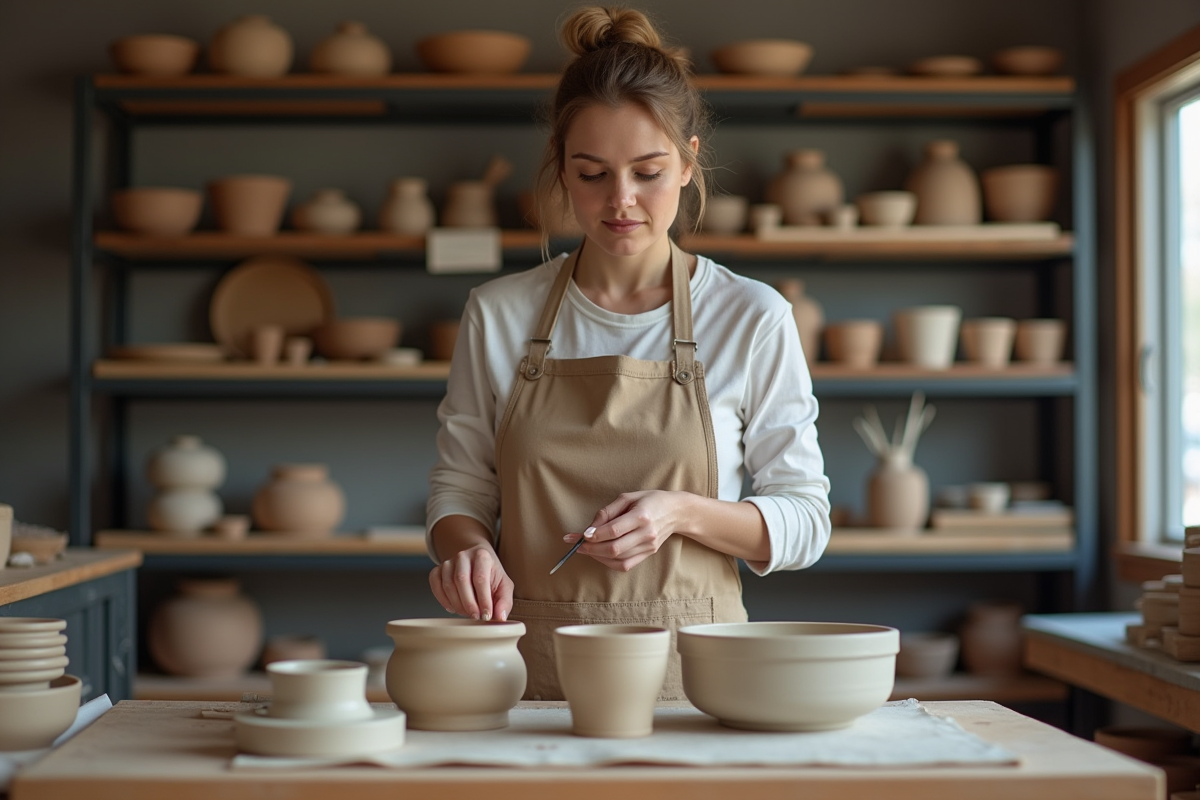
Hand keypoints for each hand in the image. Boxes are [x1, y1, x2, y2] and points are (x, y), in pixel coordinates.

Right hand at [428, 544, 513, 621]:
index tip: (486, 615)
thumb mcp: (504, 586)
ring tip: (467, 613)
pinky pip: (435, 585)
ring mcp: (449, 562)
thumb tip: (500, 618)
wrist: (477, 563)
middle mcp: (463, 556)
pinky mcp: (438, 570)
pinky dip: (443, 600)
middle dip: (469, 603)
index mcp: (482, 556)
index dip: (483, 599)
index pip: (480, 578)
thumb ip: (504, 602)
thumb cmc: (491, 576)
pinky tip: (453, 608)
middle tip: (475, 617)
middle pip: (461, 580)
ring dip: (457, 604)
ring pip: (448, 584)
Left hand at [563, 490, 690, 572]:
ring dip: (598, 556)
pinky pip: (626, 565)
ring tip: (586, 549)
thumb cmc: (649, 500)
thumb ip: (607, 512)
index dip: (595, 535)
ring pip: (618, 559)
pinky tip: (600, 555)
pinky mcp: (649, 553)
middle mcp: (646, 533)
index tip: (582, 534)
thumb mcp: (627, 497)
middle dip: (592, 549)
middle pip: (614, 548)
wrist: (676, 511)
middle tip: (577, 545)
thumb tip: (590, 529)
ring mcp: (649, 546)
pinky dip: (609, 563)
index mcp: (641, 516)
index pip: (614, 530)